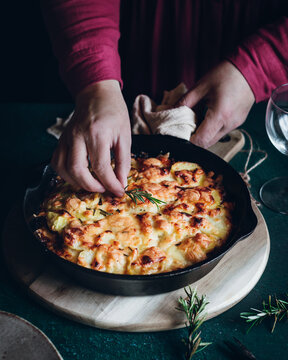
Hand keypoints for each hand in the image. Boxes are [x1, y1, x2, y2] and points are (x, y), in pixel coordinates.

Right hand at [51, 80, 130, 196]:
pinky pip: (57, 162)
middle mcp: (78, 136)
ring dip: (77, 183)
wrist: (96, 94)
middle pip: (77, 170)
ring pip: (63, 168)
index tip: (119, 192)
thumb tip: (120, 183)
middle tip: (104, 189)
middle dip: (91, 186)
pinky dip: (66, 174)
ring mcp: (66, 138)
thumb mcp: (125, 136)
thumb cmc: (114, 113)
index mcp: (97, 133)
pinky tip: (79, 176)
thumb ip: (123, 161)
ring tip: (92, 184)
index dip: (110, 184)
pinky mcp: (61, 140)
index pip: (101, 167)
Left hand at [177, 61, 254, 147]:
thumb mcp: (201, 86)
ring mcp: (235, 124)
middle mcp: (229, 124)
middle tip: (185, 127)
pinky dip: (211, 129)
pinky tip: (207, 117)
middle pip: (207, 143)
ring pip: (214, 139)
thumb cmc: (227, 74)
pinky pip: (221, 132)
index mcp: (220, 115)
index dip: (188, 141)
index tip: (180, 134)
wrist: (252, 68)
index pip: (201, 140)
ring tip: (196, 120)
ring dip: (203, 134)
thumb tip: (170, 111)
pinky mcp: (238, 122)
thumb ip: (184, 102)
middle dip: (194, 139)